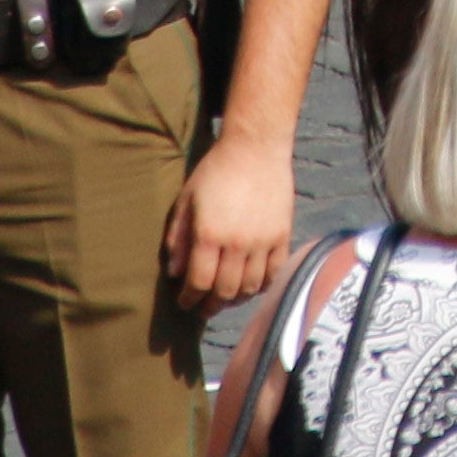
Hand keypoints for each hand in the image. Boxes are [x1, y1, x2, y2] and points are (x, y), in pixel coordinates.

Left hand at [164, 122, 292, 305]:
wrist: (256, 147)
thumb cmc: (215, 171)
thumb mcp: (187, 200)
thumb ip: (178, 238)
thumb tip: (174, 273)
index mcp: (209, 234)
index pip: (199, 282)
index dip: (190, 298)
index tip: (184, 302)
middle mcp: (237, 242)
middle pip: (225, 291)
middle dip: (211, 305)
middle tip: (204, 308)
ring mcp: (263, 240)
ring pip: (250, 287)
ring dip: (236, 298)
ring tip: (227, 298)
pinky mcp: (282, 235)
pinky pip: (274, 272)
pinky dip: (263, 285)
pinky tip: (252, 285)